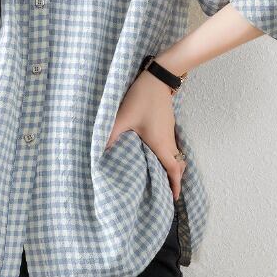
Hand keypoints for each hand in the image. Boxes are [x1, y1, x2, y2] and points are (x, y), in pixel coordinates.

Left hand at [105, 68, 186, 199]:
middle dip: (174, 179)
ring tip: (161, 177)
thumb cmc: (142, 98)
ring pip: (175, 155)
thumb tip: (100, 151)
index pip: (173, 169)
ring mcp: (169, 131)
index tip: (175, 199)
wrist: (157, 77)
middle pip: (177, 165)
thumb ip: (111, 135)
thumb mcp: (122, 118)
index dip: (175, 185)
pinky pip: (171, 146)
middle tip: (166, 191)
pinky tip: (154, 154)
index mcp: (160, 143)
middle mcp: (168, 140)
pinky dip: (168, 155)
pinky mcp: (167, 124)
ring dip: (171, 167)